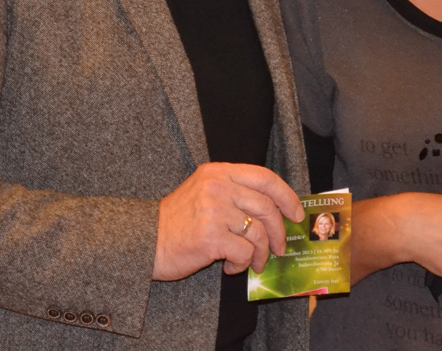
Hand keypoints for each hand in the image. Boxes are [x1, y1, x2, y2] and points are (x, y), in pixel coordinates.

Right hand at [153, 163, 304, 280]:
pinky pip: (244, 253)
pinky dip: (242, 265)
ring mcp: (214, 210)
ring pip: (259, 233)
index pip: (264, 177)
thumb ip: (234, 194)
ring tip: (253, 264)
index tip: (296, 213)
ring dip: (261, 254)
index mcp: (218, 172)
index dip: (287, 196)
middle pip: (267, 207)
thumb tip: (275, 212)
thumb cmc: (176, 222)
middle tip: (281, 249)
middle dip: (279, 232)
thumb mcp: (203, 193)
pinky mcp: (210, 237)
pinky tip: (229, 268)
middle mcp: (217, 187)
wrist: (144, 242)